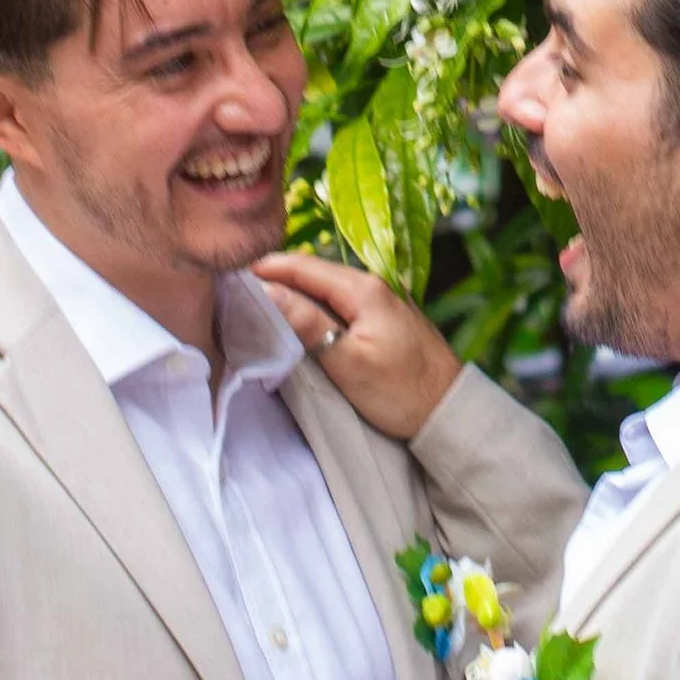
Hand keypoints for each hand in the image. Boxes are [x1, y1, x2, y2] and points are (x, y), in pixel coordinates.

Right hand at [256, 251, 461, 441]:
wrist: (450, 412)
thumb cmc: (401, 391)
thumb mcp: (348, 361)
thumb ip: (307, 323)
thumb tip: (266, 291)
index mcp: (363, 289)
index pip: (302, 266)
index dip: (265, 268)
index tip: (229, 274)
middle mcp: (373, 285)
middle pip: (313, 273)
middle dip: (276, 278)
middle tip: (236, 289)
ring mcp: (381, 302)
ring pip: (325, 289)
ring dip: (294, 293)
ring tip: (259, 304)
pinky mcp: (383, 321)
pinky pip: (339, 304)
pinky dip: (314, 307)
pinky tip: (299, 321)